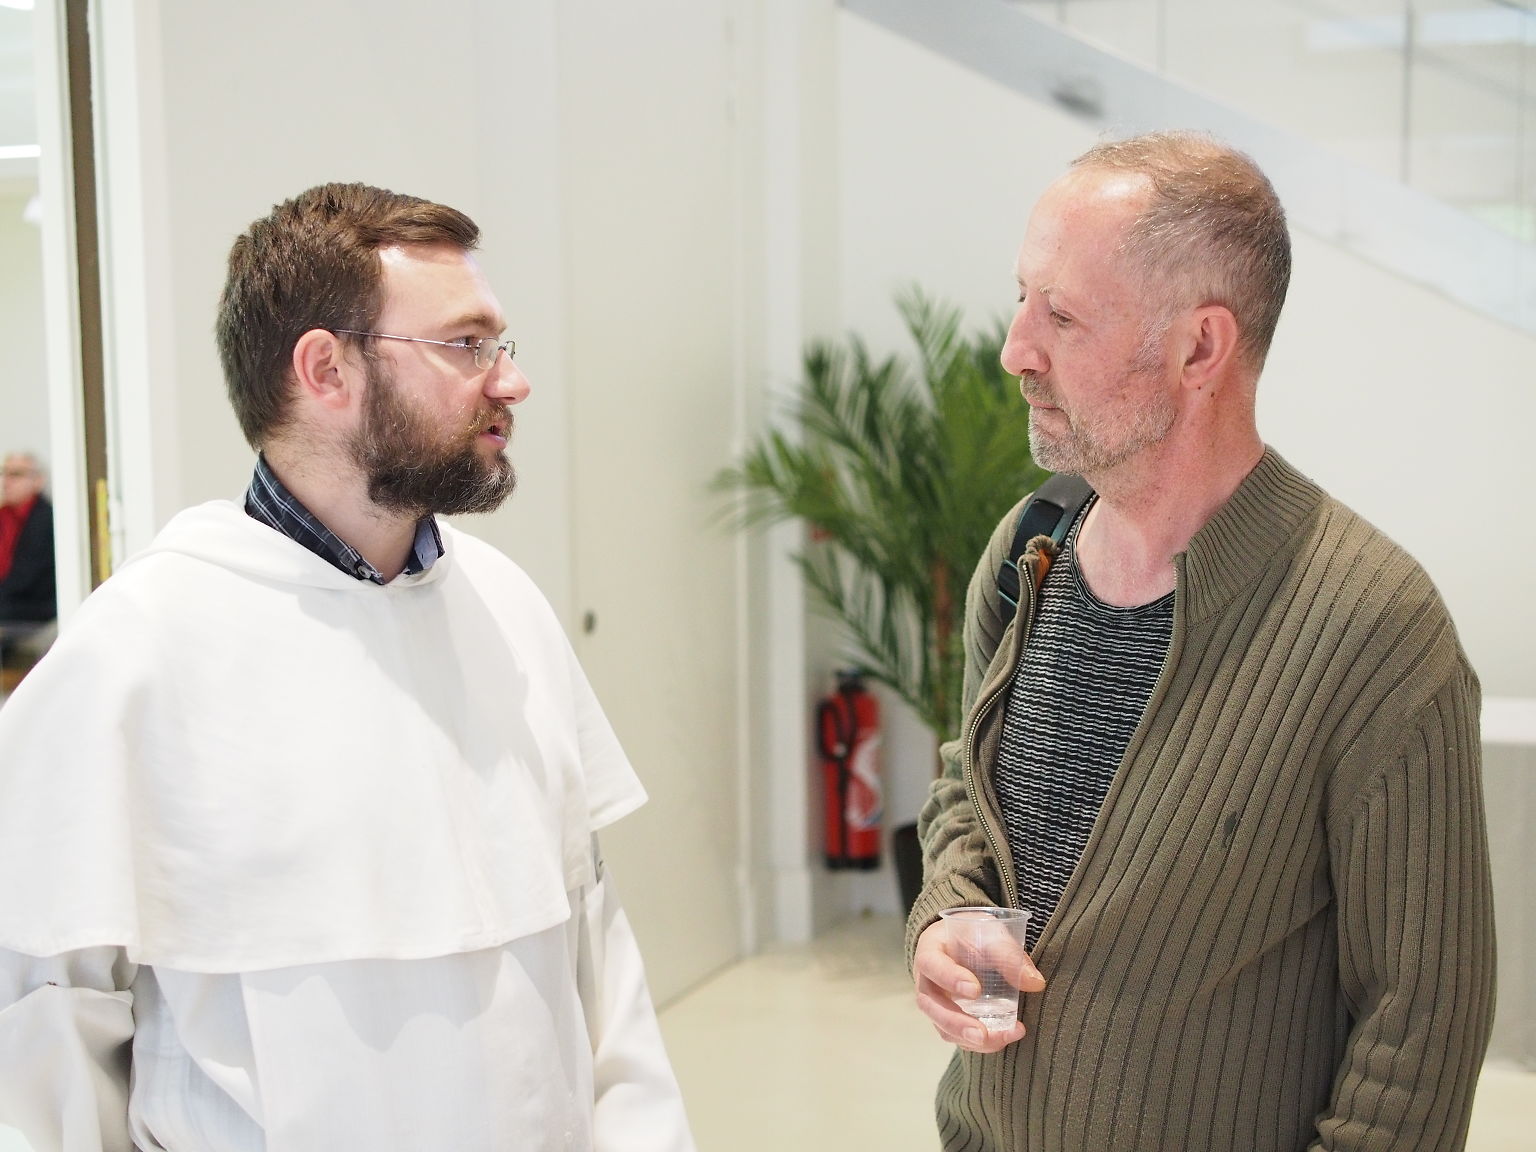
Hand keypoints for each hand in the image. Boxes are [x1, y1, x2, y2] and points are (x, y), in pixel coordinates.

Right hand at [913, 917, 1044, 1052]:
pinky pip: (957, 1036)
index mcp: (929, 951)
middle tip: (981, 1033)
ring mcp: (935, 1004)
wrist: (966, 943)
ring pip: (942, 1027)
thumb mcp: (989, 933)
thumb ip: (1008, 955)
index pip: (932, 965)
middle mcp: (926, 981)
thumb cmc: (974, 935)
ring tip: (1001, 1039)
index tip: (976, 990)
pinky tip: (1003, 1038)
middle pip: (930, 1005)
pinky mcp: (948, 1020)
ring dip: (969, 1038)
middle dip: (956, 1023)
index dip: (950, 979)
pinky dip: (979, 1043)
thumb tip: (1035, 983)